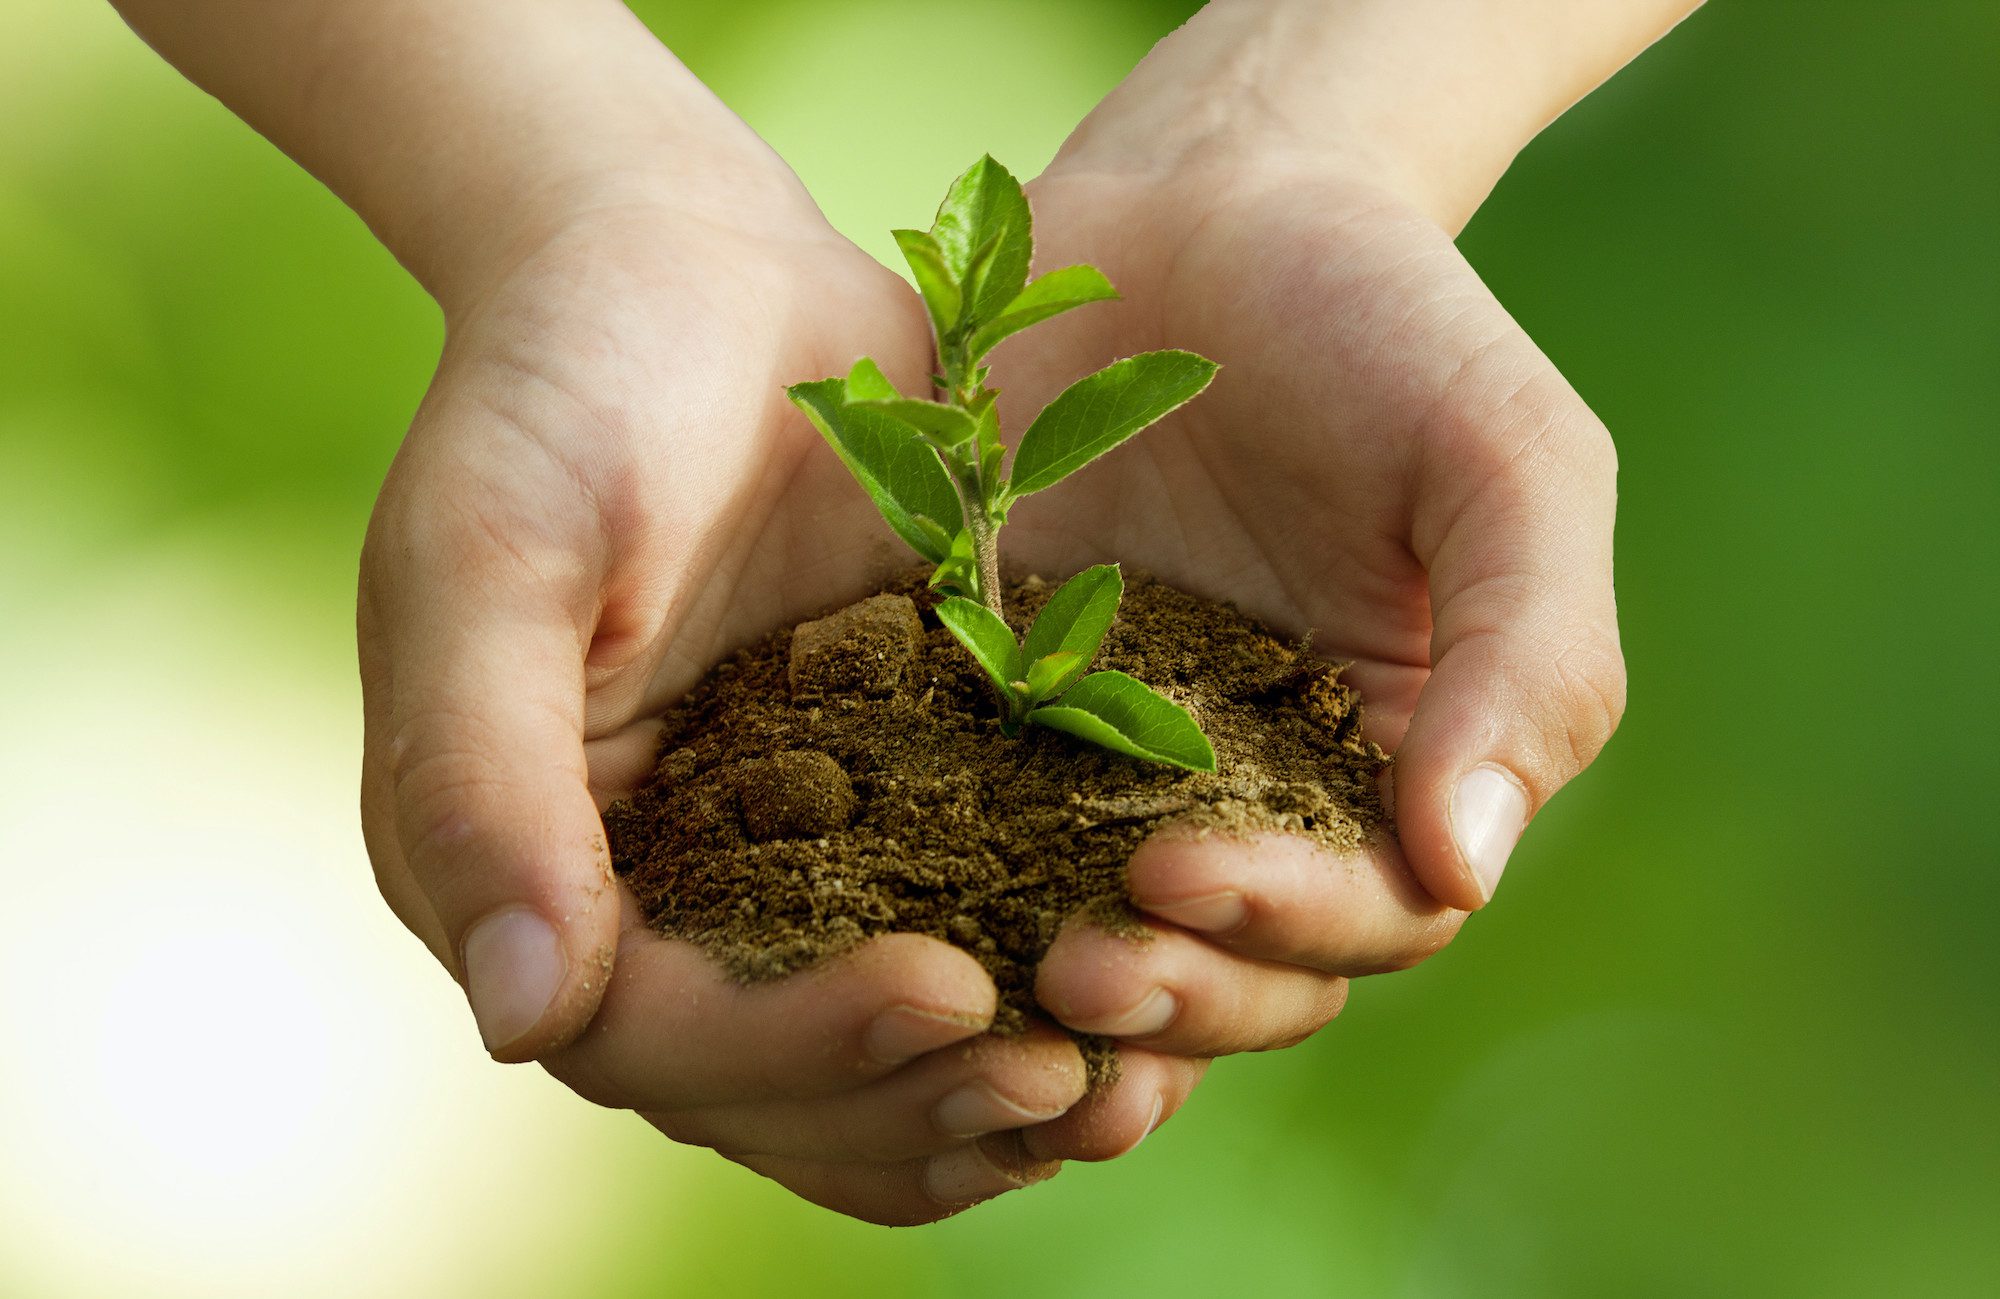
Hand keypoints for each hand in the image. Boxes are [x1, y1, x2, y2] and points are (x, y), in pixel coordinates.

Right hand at [356, 192, 1181, 1223]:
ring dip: (978, 1105)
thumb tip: (523, 1022)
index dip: (791, 1048)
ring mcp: (767, 861)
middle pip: (769, 1089)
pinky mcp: (879, 809)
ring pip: (864, 1066)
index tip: (946, 991)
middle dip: (912, 1102)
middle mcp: (641, 894)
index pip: (648, 1034)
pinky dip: (1030, 1007)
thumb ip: (481, 773)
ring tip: (1117, 1082)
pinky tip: (1138, 1011)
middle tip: (1060, 1076)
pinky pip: (949, 950)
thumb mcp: (494, 552)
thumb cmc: (567, 385)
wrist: (691, 270)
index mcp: (525, 857)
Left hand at [998, 151, 1625, 1086]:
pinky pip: (970, 839)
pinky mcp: (994, 716)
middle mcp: (1263, 795)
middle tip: (1073, 973)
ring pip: (1111, 936)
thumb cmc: (1382, 324)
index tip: (1178, 868)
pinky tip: (886, 924)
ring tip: (994, 975)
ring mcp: (1118, 768)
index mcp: (1397, 762)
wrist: (1202, 207)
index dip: (1286, 922)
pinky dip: (944, 907)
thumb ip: (1527, 656)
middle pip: (1238, 966)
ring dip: (1064, 989)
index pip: (1372, 912)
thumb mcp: (1503, 462)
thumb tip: (1463, 868)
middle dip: (1168, 988)